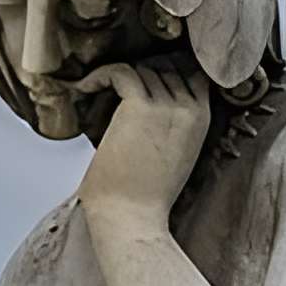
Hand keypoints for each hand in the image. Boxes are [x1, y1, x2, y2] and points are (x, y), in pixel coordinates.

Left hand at [75, 65, 210, 227]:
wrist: (132, 218)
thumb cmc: (147, 196)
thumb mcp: (176, 154)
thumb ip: (172, 123)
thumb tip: (149, 100)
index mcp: (201, 118)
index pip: (190, 71)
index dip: (166, 69)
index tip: (143, 78)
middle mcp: (188, 106)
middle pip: (164, 67)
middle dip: (141, 72)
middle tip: (116, 83)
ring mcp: (165, 104)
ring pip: (142, 69)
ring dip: (118, 77)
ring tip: (97, 89)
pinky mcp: (138, 106)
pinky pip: (119, 72)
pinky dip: (99, 75)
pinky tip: (84, 87)